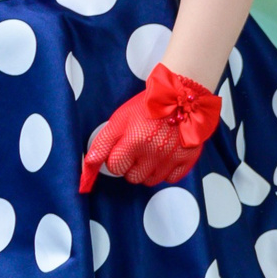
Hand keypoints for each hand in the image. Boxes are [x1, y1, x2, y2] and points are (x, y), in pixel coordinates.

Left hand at [80, 64, 221, 190]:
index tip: (124, 147)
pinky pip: (171, 179)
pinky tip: (165, 156)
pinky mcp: (188, 160)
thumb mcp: (119, 120)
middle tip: (139, 148)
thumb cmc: (147, 106)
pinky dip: (166, 171)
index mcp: (134, 142)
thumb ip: (102, 144)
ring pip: (150, 181)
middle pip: (133, 178)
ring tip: (152, 151)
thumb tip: (88, 166)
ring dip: (148, 170)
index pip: (115, 167)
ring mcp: (172, 158)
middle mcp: (153, 153)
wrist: (180, 96)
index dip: (116, 157)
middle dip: (132, 166)